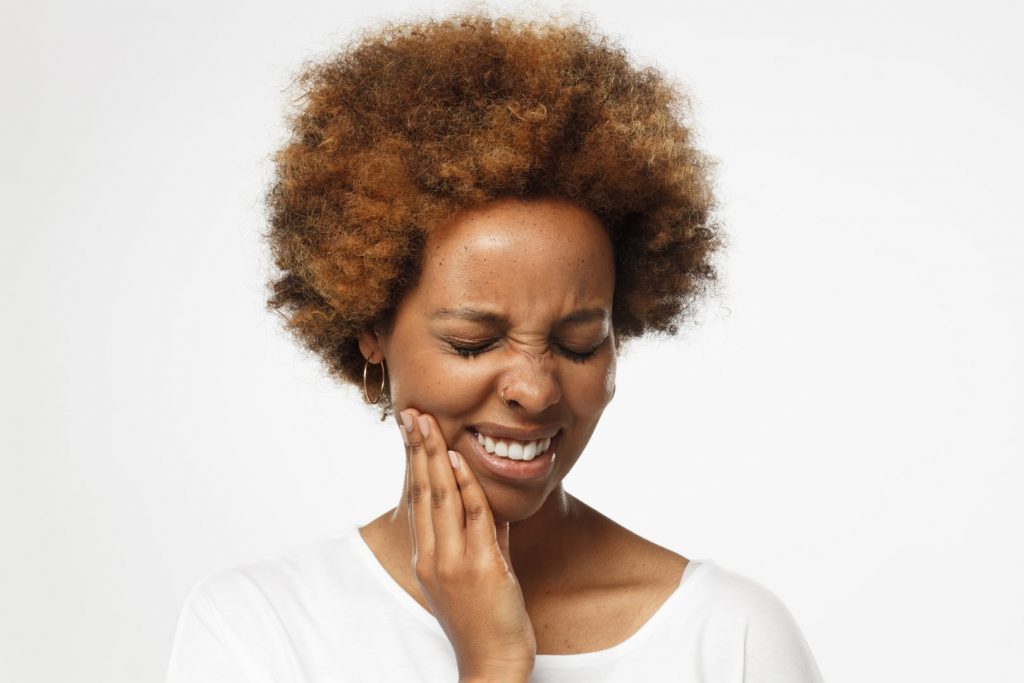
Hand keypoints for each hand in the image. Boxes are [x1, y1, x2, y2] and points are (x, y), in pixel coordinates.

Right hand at [398, 409, 535, 681]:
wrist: (493, 664)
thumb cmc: (486, 620)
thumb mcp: (477, 570)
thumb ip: (482, 534)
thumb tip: (485, 500)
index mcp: (427, 557)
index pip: (416, 499)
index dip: (412, 462)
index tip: (409, 430)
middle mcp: (433, 557)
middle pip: (422, 492)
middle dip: (416, 449)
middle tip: (410, 414)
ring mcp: (454, 562)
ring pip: (441, 498)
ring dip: (434, 457)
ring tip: (427, 424)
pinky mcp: (480, 567)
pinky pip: (473, 518)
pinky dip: (465, 486)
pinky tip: (458, 459)